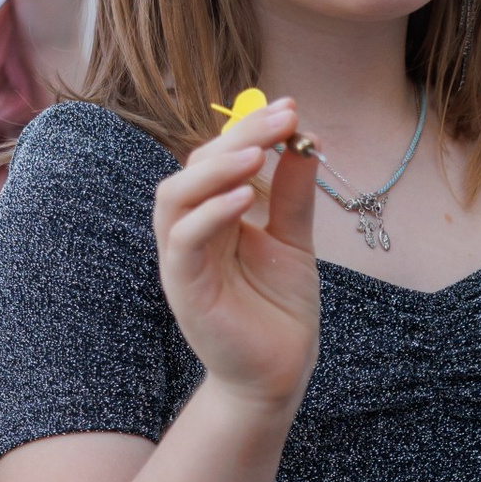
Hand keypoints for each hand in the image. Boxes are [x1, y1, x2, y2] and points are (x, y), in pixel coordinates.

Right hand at [153, 103, 320, 417]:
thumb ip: (292, 194)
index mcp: (215, 215)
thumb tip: (305, 140)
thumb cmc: (280, 309)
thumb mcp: (294, 240)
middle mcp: (192, 230)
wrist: (279, 373)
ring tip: (255, 152)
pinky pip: (183, 241)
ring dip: (213, 169)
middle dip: (239, 136)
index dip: (251, 129)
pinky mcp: (183, 286)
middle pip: (197, 166)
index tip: (291, 108)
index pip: (221, 157)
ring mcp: (183, 258)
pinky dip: (209, 213)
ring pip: (175, 197)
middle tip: (282, 120)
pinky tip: (242, 198)